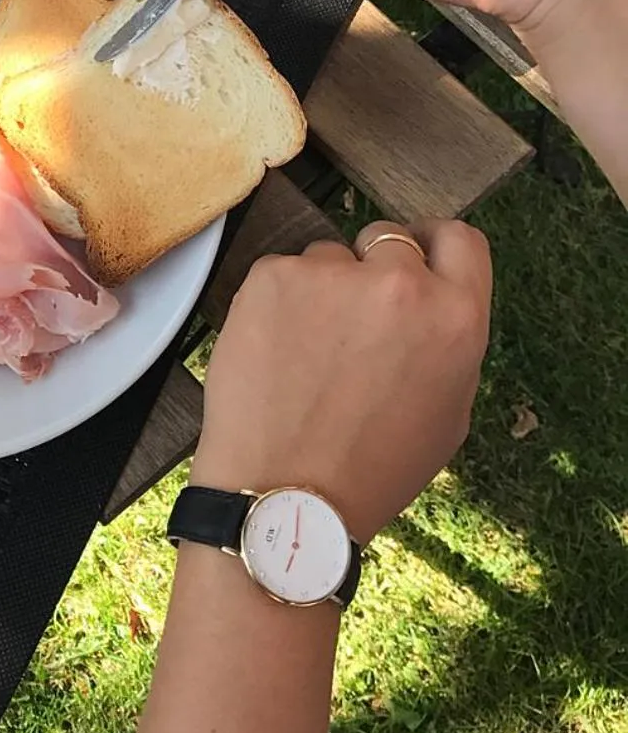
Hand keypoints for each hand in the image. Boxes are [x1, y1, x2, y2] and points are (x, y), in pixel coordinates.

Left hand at [192, 220, 491, 543]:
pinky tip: (274, 353)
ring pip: (328, 257)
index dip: (434, 246)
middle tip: (350, 324)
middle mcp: (400, 283)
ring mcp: (331, 274)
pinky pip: (282, 273)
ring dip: (320, 290)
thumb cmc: (372, 468)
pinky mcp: (272, 276)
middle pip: (388, 238)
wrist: (286, 494)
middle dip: (372, 271)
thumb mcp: (449, 413)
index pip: (461, 239)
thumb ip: (448, 341)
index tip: (415, 257)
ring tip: (306, 355)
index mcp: (456, 317)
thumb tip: (432, 303)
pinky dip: (276, 303)